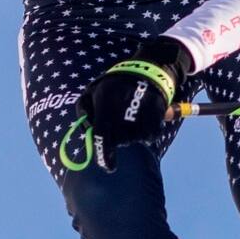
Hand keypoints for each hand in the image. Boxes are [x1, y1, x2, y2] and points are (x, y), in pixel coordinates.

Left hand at [77, 37, 191, 170]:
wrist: (147, 71)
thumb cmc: (115, 83)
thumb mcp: (93, 90)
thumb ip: (83, 109)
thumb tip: (84, 130)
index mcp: (105, 109)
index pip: (102, 138)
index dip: (104, 156)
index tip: (109, 167)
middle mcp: (123, 117)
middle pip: (118, 142)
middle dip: (116, 136)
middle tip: (118, 119)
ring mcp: (140, 120)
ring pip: (133, 140)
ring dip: (130, 133)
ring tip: (130, 114)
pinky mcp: (156, 122)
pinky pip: (148, 137)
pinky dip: (145, 132)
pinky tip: (142, 117)